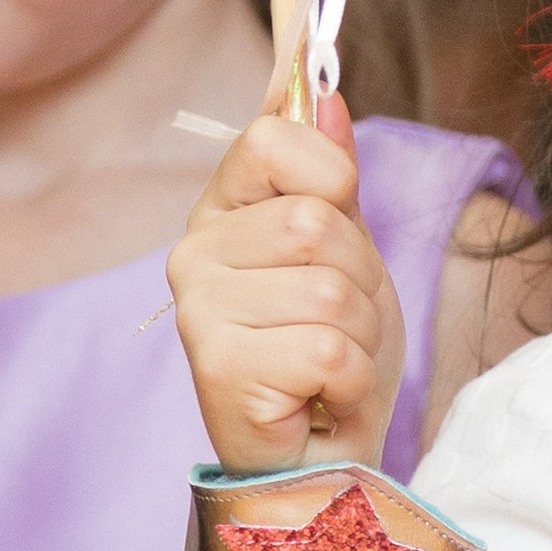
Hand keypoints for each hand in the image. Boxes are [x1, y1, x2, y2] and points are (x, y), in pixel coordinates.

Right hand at [168, 97, 404, 473]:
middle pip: (313, 222)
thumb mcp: (347, 251)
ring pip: (328, 290)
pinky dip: (349, 380)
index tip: (335, 222)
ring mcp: (199, 312)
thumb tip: (329, 96)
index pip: (272, 138)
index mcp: (220, 211)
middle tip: (337, 321)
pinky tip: (319, 397)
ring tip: (329, 363)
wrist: (325, 455)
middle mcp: (193, 254)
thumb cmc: (331, 352)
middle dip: (358, 277)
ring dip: (357, 334)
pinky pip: (328, 350)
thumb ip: (332, 177)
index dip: (329, 176)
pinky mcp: (218, 370)